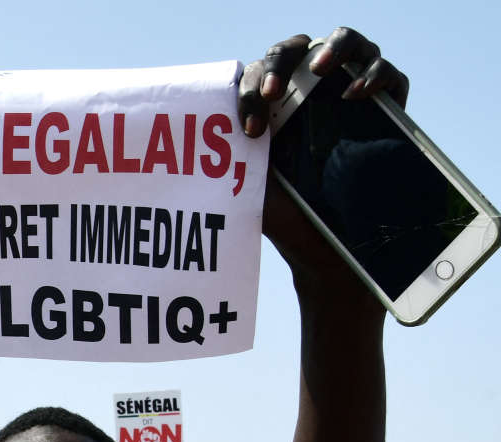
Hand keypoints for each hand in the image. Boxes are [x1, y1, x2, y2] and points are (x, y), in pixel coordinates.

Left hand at [237, 28, 407, 305]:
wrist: (330, 251)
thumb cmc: (287, 218)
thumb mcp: (251, 185)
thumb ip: (235, 156)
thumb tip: (202, 130)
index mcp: (272, 105)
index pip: (256, 75)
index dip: (248, 91)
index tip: (250, 129)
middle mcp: (310, 90)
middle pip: (294, 49)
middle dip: (279, 64)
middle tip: (272, 95)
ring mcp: (350, 91)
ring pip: (344, 41)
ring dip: (329, 50)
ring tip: (318, 72)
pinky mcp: (387, 103)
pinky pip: (386, 71)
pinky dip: (372, 73)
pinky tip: (355, 94)